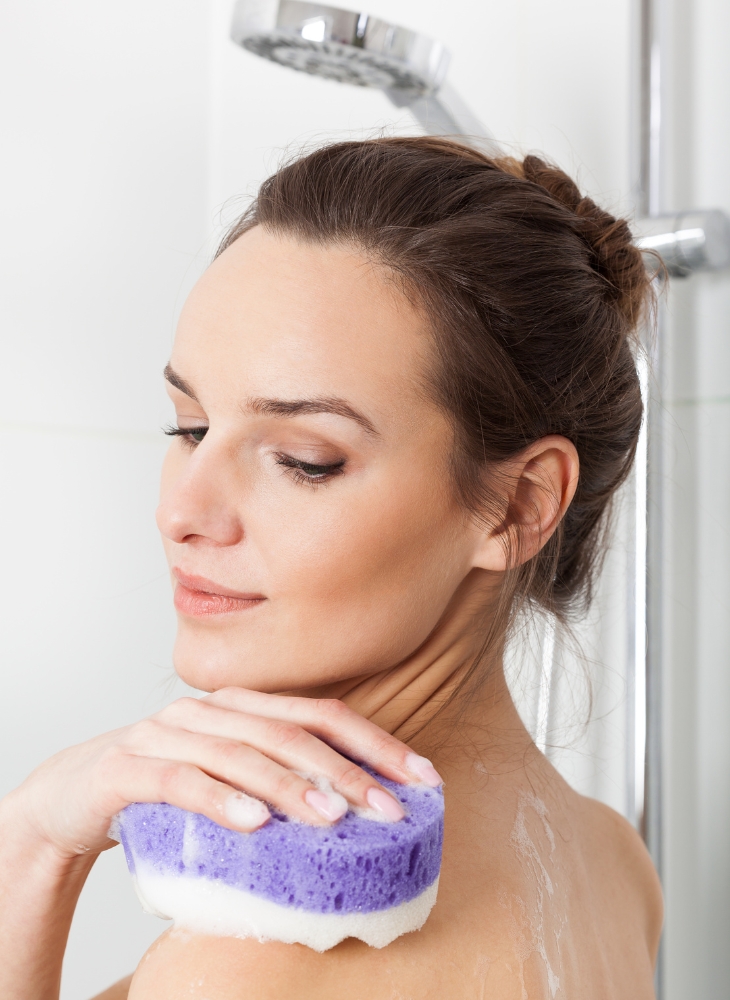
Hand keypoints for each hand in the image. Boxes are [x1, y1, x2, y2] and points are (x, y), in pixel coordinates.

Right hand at [6, 688, 441, 861]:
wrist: (70, 795)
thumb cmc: (163, 787)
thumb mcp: (229, 776)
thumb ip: (279, 778)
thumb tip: (358, 811)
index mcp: (242, 706)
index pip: (322, 714)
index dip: (376, 743)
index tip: (424, 778)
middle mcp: (210, 710)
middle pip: (290, 731)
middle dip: (347, 770)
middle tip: (390, 809)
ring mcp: (167, 734)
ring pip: (240, 753)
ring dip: (292, 785)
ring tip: (334, 817)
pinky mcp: (127, 768)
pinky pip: (180, 781)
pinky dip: (220, 800)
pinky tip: (255, 824)